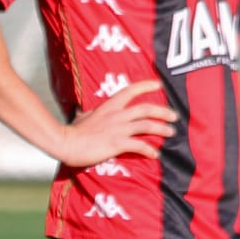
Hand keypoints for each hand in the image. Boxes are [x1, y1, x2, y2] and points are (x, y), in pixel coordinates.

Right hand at [60, 80, 175, 166]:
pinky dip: (149, 150)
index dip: (146, 86)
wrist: (65, 143)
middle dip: (163, 111)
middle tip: (174, 116)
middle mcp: (117, 115)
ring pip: (147, 126)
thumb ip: (87, 113)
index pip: (130, 90)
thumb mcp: (81, 117)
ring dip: (162, 129)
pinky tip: (155, 154)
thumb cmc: (72, 131)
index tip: (158, 84)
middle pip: (146, 109)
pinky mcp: (117, 144)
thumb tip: (83, 112)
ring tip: (171, 133)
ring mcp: (118, 129)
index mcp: (109, 106)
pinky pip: (139, 145)